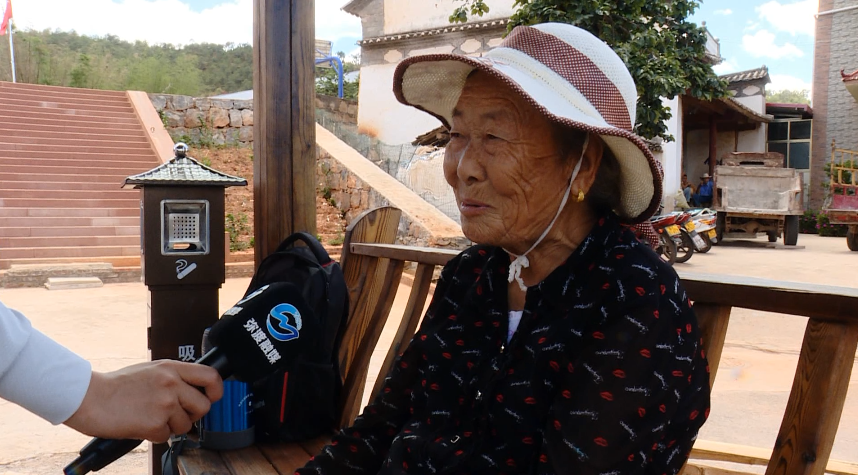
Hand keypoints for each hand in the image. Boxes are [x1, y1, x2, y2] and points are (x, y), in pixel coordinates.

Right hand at [64, 360, 222, 442]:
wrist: (90, 398)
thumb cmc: (116, 385)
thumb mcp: (150, 370)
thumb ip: (173, 377)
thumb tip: (192, 389)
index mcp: (171, 368)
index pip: (211, 376)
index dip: (216, 390)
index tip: (212, 397)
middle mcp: (172, 384)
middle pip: (204, 406)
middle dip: (192, 414)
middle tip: (175, 414)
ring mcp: (164, 404)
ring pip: (186, 425)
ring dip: (171, 426)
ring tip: (151, 417)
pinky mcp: (154, 424)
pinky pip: (166, 436)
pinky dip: (155, 435)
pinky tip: (141, 424)